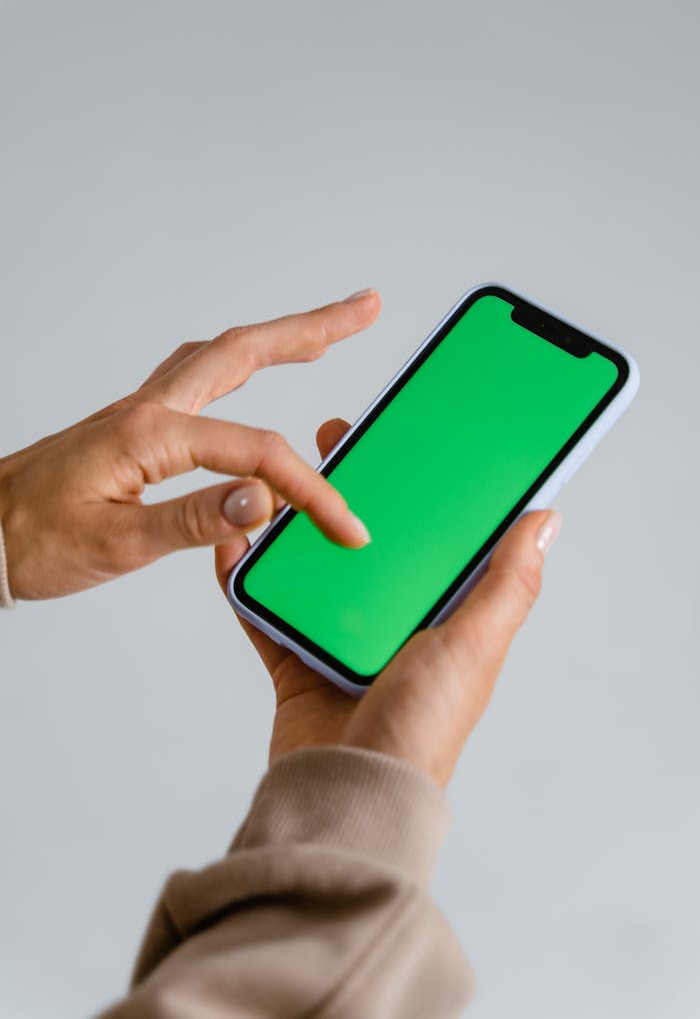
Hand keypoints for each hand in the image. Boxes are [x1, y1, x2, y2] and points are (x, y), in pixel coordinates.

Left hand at [0, 292, 379, 599]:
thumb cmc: (34, 540)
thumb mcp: (115, 543)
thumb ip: (192, 520)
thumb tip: (262, 501)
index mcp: (149, 436)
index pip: (255, 455)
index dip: (311, 492)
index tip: (345, 527)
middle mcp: (149, 409)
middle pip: (244, 351)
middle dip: (312, 329)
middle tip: (366, 309)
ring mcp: (141, 410)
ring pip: (222, 356)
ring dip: (279, 338)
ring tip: (327, 331)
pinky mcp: (136, 424)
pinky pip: (198, 375)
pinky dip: (239, 361)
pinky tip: (251, 368)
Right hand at [216, 418, 561, 787]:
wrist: (352, 793)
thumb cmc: (423, 728)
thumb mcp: (474, 644)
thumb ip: (508, 583)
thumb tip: (546, 519)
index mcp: (442, 614)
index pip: (435, 535)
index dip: (423, 487)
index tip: (406, 440)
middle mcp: (393, 622)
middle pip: (368, 541)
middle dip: (351, 490)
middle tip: (333, 442)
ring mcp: (341, 639)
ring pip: (314, 567)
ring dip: (296, 526)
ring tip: (279, 480)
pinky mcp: (296, 660)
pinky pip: (265, 611)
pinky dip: (248, 579)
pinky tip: (234, 542)